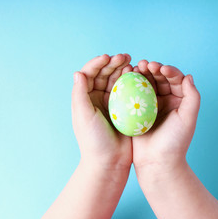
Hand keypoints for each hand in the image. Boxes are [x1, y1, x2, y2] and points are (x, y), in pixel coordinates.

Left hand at [72, 54, 132, 171]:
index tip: (108, 57)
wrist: (110, 161)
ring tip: (132, 63)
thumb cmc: (93, 140)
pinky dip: (134, 82)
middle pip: (105, 74)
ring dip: (124, 70)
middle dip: (113, 63)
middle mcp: (97, 98)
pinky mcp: (125, 109)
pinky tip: (139, 76)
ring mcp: (112, 103)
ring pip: (118, 80)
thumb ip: (79, 94)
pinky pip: (129, 91)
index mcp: (84, 98)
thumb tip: (78, 72)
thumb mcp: (83, 116)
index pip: (90, 74)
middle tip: (125, 57)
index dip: (98, 63)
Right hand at [132, 60, 200, 170]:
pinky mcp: (136, 111)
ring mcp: (150, 105)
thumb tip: (188, 76)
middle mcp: (165, 100)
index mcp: (179, 100)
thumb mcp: (188, 119)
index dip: (168, 71)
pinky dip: (130, 85)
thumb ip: (192, 97)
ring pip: (145, 84)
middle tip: (145, 64)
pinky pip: (133, 94)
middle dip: (152, 69)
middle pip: (159, 78)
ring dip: (141, 74)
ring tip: (135, 67)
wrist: (157, 162)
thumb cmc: (175, 142)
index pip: (175, 79)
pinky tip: (125, 78)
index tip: (160, 69)